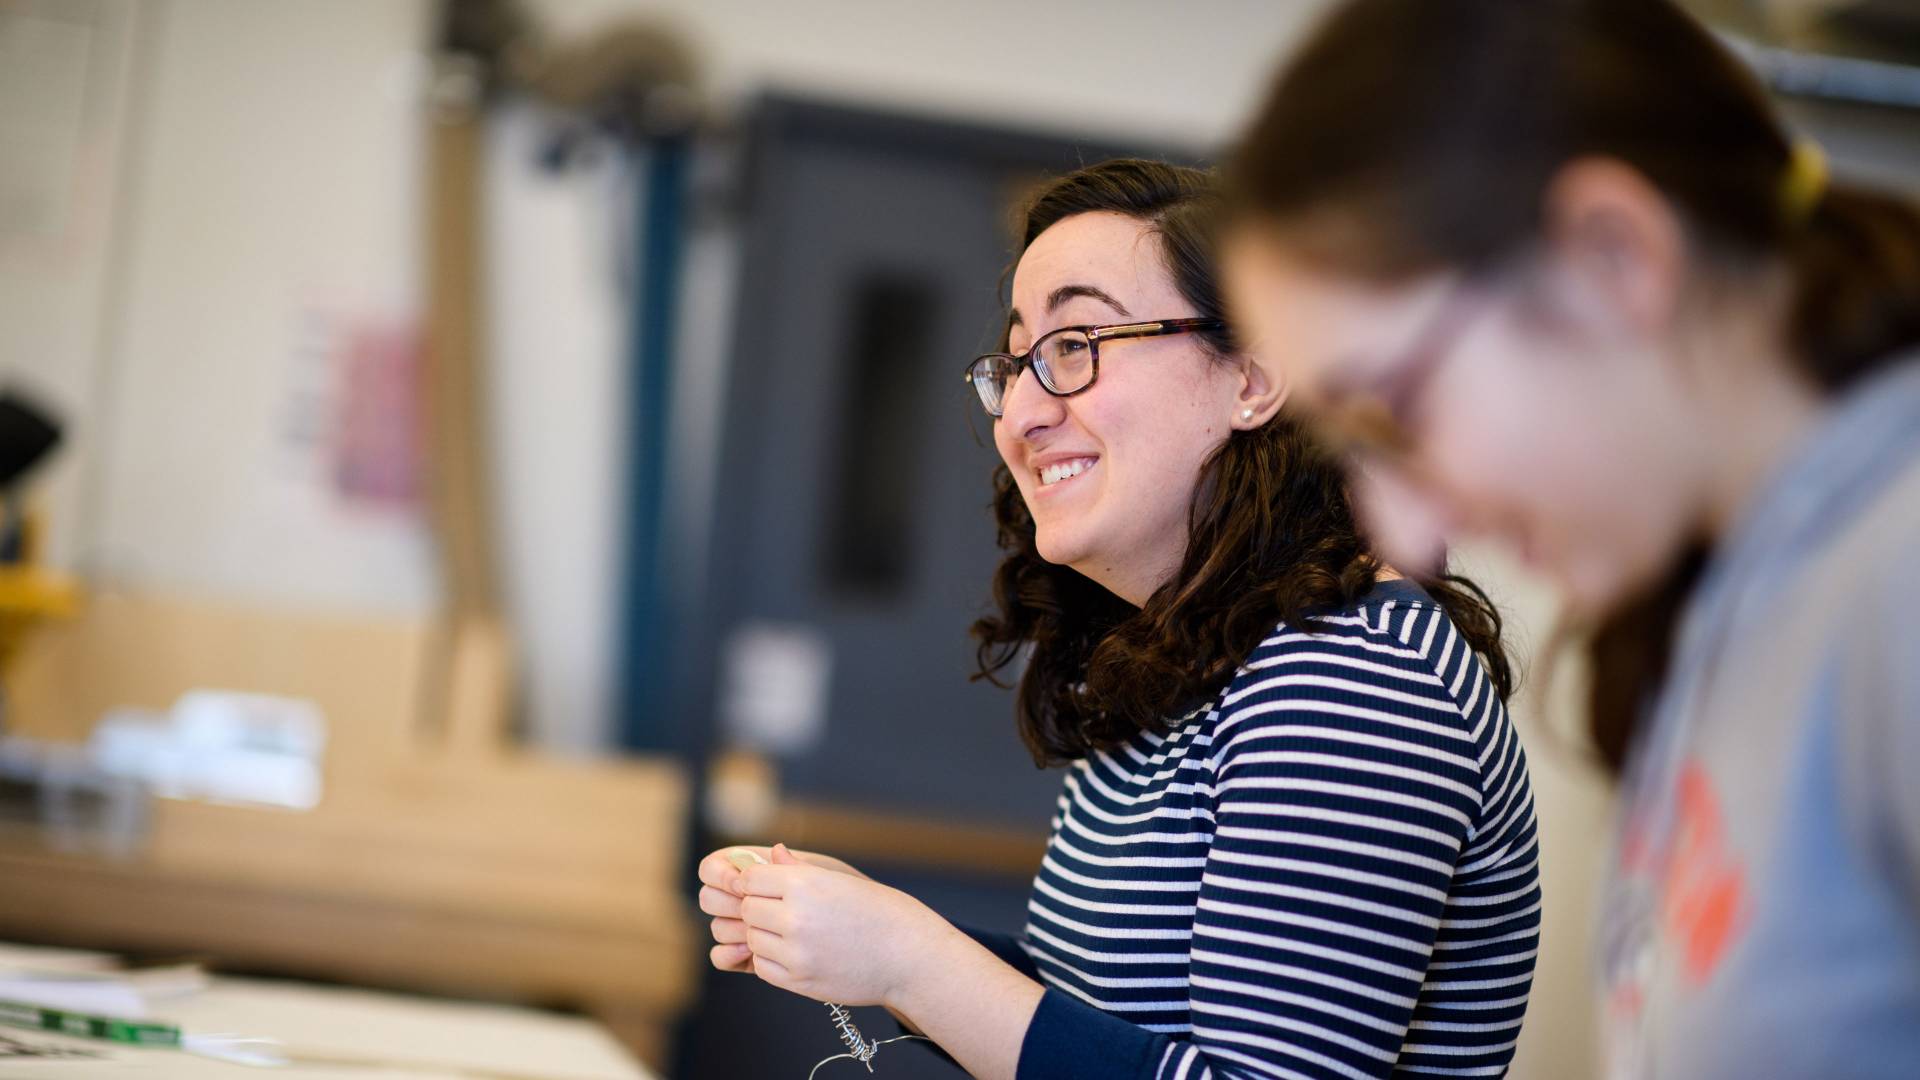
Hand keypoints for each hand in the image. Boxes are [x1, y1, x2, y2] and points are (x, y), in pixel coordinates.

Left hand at [697, 843, 866, 973]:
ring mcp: (796, 953)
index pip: (750, 879)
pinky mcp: (800, 981)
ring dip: (764, 935)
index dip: (756, 882)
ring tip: (793, 933)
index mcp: (805, 884)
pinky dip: (772, 960)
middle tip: (782, 911)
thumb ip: (800, 869)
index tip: (769, 887)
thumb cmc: (881, 912)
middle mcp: (796, 918)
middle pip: (747, 909)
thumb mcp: (841, 881)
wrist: (909, 956)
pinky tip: (795, 953)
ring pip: (752, 939)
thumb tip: (773, 852)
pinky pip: (763, 967)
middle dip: (759, 908)